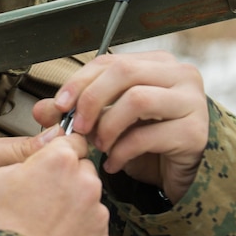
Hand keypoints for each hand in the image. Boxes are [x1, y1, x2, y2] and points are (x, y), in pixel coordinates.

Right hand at [0, 134, 108, 235]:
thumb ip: (10, 161)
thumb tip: (18, 166)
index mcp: (60, 162)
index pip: (73, 140)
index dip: (58, 149)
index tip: (52, 157)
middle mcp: (85, 186)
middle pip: (82, 171)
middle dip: (65, 179)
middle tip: (40, 195)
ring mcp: (95, 217)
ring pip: (88, 202)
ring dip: (71, 207)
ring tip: (44, 222)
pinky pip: (91, 230)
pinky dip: (77, 233)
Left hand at [34, 50, 208, 202]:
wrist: (180, 173)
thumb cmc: (145, 140)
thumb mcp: (107, 121)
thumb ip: (76, 111)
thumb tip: (41, 110)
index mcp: (157, 63)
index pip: (111, 61)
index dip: (80, 81)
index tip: (60, 106)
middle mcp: (180, 75)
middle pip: (124, 72)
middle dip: (91, 100)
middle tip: (77, 128)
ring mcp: (192, 102)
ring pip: (137, 100)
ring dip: (108, 126)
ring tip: (98, 145)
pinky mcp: (194, 132)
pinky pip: (147, 136)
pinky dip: (121, 152)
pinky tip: (112, 163)